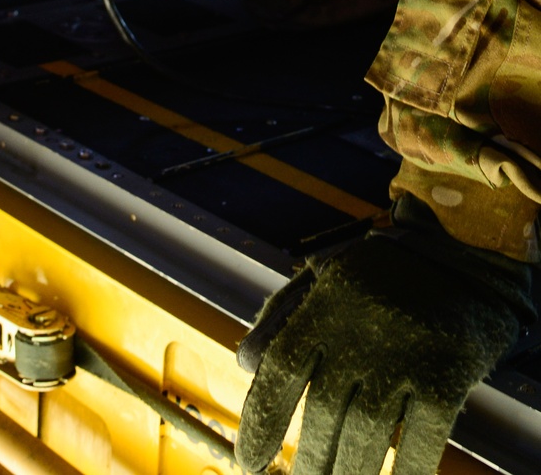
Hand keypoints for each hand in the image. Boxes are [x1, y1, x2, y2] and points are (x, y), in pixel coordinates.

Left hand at [235, 227, 529, 474]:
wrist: (462, 255)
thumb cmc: (384, 274)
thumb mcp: (327, 275)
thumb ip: (284, 315)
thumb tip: (246, 365)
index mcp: (327, 301)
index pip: (281, 368)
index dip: (262, 420)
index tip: (248, 462)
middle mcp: (362, 326)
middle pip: (323, 411)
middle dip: (310, 459)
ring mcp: (407, 351)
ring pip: (366, 435)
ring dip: (347, 473)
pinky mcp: (447, 374)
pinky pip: (419, 442)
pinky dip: (403, 474)